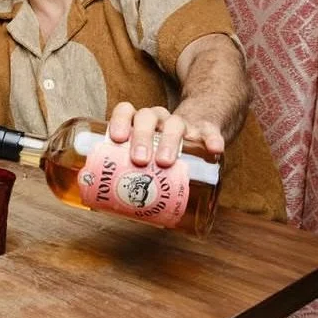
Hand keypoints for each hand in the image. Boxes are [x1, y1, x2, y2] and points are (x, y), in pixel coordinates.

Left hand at [107, 102, 224, 167]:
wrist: (195, 135)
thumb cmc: (159, 153)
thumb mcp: (142, 158)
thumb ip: (126, 175)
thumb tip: (103, 206)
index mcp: (139, 122)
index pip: (126, 112)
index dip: (120, 121)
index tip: (117, 138)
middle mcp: (158, 120)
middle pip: (147, 118)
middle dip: (142, 138)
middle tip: (139, 160)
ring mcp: (182, 125)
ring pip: (174, 124)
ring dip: (168, 141)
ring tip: (165, 161)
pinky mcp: (205, 133)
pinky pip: (210, 133)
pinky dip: (212, 140)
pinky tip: (214, 150)